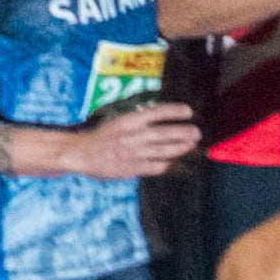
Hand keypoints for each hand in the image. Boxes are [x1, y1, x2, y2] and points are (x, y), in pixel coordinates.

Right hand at [74, 99, 200, 180]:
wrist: (82, 154)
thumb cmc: (101, 136)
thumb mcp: (118, 121)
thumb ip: (137, 119)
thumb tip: (155, 115)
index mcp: (129, 120)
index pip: (158, 112)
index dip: (175, 111)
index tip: (188, 111)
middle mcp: (134, 135)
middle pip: (166, 132)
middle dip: (184, 132)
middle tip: (197, 132)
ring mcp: (135, 153)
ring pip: (164, 150)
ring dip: (180, 147)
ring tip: (190, 145)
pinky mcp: (134, 168)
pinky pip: (156, 166)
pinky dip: (166, 163)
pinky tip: (171, 161)